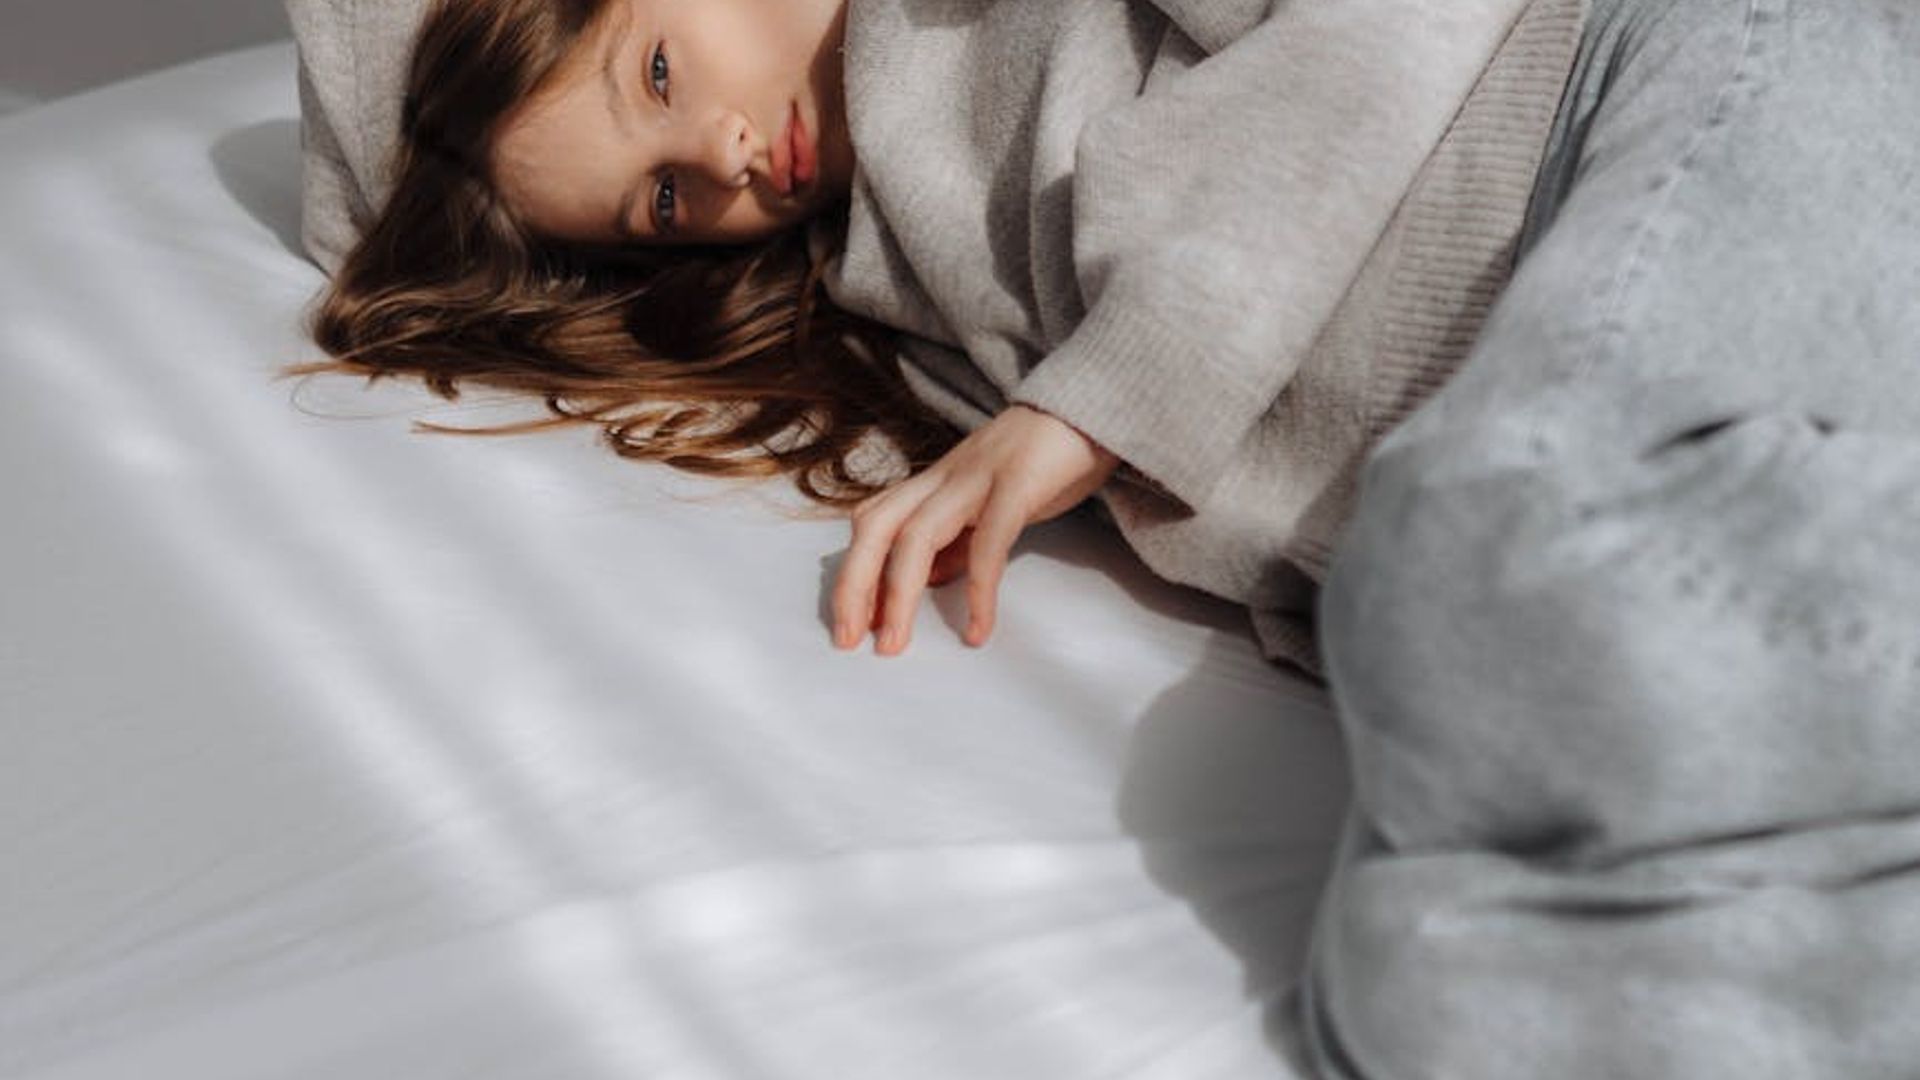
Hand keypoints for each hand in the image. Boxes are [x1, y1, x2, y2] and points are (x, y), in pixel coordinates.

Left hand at [832, 403, 1121, 654]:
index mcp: (934, 481)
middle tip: (848, 640)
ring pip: (916, 534)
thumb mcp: (989, 502)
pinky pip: (989, 542)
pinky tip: (978, 629)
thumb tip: (924, 580)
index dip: (853, 572)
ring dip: (899, 594)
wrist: (1093, 407)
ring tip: (894, 643)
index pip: (873, 523)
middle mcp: (944, 476)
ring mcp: (977, 477)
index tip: (848, 623)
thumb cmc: (1044, 458)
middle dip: (854, 585)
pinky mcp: (1017, 484)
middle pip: (877, 525)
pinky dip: (979, 590)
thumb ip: (957, 541)